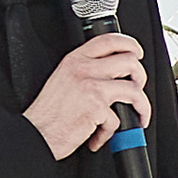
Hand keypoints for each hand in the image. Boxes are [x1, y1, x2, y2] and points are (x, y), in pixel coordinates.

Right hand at [26, 33, 148, 162]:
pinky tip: (99, 136)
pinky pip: (119, 119)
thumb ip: (86, 70)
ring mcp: (91, 87)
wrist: (35, 134)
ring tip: (135, 116)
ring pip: (133, 89)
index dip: (130, 44)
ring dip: (141, 107)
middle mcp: (83, 69)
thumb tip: (114, 73)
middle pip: (130, 61)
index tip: (138, 54)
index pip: (109, 40)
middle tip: (136, 91)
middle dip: (141, 78)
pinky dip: (111, 133)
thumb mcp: (63, 79)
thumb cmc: (48, 113)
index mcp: (75, 60)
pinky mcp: (96, 107)